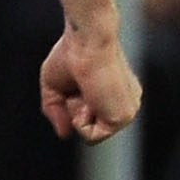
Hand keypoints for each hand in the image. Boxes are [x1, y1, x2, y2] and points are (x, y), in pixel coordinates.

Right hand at [43, 18, 140, 139]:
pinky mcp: (122, 118)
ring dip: (77, 113)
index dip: (71, 104)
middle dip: (73, 109)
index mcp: (114, 95)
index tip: (73, 82)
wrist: (88, 42)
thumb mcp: (54, 87)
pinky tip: (87, 99)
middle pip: (88, 125)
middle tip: (78, 86)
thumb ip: (57, 113)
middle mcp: (124, 105)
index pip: (89, 116)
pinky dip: (80, 120)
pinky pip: (92, 136)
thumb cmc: (71, 54)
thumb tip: (65, 135)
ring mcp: (125, 112)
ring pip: (90, 132)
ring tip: (84, 90)